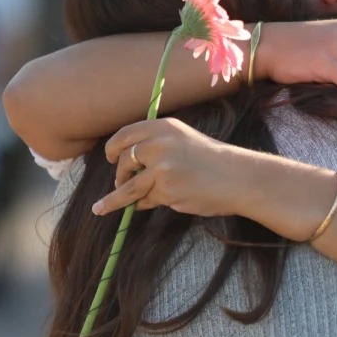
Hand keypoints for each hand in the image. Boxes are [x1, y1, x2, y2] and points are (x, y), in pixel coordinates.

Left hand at [91, 118, 250, 217]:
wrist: (238, 177)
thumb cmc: (213, 161)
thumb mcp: (185, 140)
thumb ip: (159, 145)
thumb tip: (130, 163)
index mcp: (164, 127)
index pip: (125, 134)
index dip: (113, 148)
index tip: (110, 158)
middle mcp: (160, 143)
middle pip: (124, 160)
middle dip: (119, 175)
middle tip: (120, 183)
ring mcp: (162, 167)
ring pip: (128, 186)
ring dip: (114, 199)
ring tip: (99, 208)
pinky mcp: (166, 190)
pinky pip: (146, 200)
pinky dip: (144, 204)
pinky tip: (147, 205)